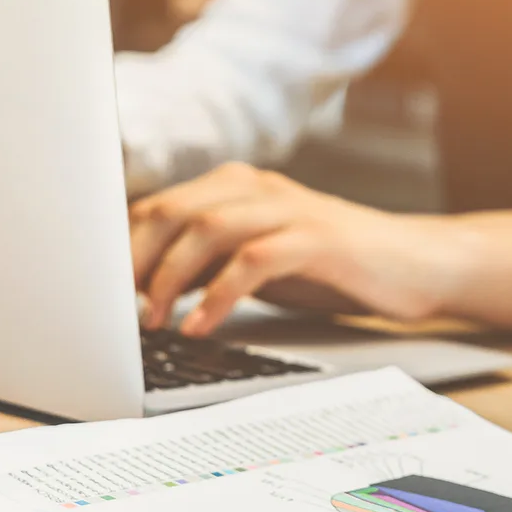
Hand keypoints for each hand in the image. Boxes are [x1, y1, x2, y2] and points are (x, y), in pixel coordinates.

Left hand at [129, 163, 511, 337]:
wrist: (418, 265)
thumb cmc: (334, 268)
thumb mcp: (262, 260)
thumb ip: (212, 261)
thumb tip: (142, 289)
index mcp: (239, 186)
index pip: (161, 205)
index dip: (122, 245)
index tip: (93, 288)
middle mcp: (260, 189)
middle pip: (174, 209)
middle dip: (136, 259)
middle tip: (114, 307)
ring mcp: (292, 209)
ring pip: (208, 227)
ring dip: (171, 276)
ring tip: (153, 319)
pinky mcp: (320, 239)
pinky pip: (256, 260)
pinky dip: (220, 293)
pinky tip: (203, 324)